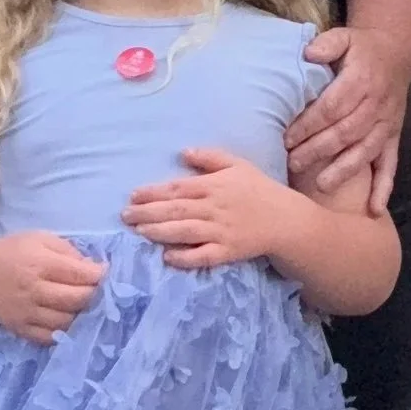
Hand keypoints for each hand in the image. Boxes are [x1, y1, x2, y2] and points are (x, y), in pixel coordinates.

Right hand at [0, 231, 107, 343]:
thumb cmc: (12, 253)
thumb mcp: (39, 239)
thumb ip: (68, 251)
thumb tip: (94, 268)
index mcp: (38, 263)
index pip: (79, 274)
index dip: (99, 275)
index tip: (105, 272)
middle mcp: (33, 290)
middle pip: (77, 300)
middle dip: (94, 295)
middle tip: (97, 289)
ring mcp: (27, 314)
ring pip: (68, 322)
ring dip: (82, 314)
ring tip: (83, 305)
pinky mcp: (22, 330)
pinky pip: (51, 338)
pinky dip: (65, 332)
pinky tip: (68, 319)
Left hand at [121, 147, 293, 270]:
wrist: (285, 219)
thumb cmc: (258, 189)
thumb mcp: (237, 164)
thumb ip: (210, 157)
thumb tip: (183, 152)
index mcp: (214, 186)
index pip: (177, 188)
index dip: (153, 192)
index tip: (133, 195)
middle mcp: (214, 208)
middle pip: (175, 210)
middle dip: (147, 213)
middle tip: (125, 216)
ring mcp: (220, 231)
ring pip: (185, 232)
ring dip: (159, 232)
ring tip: (139, 231)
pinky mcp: (227, 252)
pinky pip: (203, 256)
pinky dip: (185, 257)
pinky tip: (167, 257)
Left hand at [286, 25, 409, 205]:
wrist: (396, 53)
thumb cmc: (361, 49)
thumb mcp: (345, 36)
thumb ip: (327, 44)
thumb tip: (308, 53)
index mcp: (361, 80)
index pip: (333, 106)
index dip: (310, 123)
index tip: (286, 137)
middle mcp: (376, 105)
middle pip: (346, 132)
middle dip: (318, 150)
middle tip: (292, 164)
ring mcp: (386, 124)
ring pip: (366, 151)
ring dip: (344, 170)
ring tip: (321, 186)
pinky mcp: (393, 137)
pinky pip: (390, 165)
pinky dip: (384, 188)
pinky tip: (375, 210)